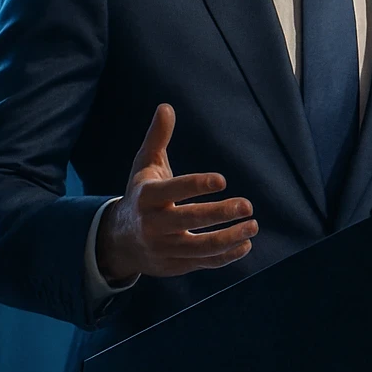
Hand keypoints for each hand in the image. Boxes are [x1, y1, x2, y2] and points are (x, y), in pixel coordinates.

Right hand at [95, 103, 257, 282]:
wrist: (119, 240)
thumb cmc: (140, 195)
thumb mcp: (144, 166)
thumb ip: (157, 139)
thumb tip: (166, 107)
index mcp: (147, 197)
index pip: (174, 190)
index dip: (197, 185)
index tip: (222, 180)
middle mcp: (154, 224)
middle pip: (189, 220)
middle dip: (220, 214)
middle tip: (247, 205)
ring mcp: (164, 248)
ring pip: (200, 247)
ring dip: (229, 238)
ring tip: (253, 226)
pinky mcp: (175, 265)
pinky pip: (203, 262)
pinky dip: (226, 257)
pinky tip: (245, 244)